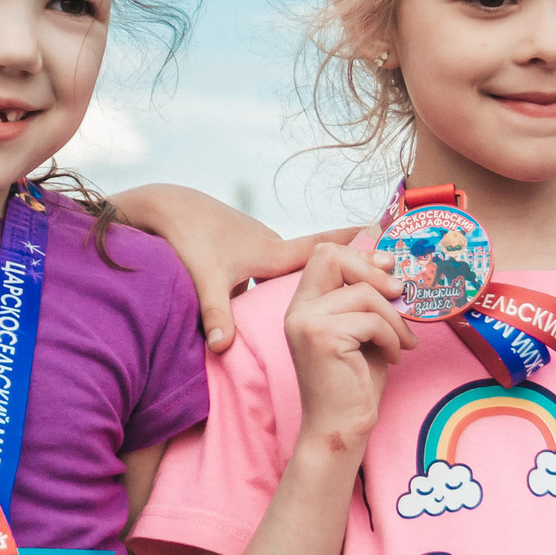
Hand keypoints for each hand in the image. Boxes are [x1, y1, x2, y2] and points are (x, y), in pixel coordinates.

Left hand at [107, 181, 375, 350]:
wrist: (164, 206)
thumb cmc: (187, 238)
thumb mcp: (205, 277)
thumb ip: (216, 313)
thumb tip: (221, 347)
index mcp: (273, 253)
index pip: (328, 247)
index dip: (359, 243)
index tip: (390, 234)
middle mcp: (272, 245)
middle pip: (323, 258)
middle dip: (353, 265)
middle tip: (388, 268)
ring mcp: (258, 243)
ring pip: (300, 263)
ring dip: (322, 271)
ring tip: (351, 285)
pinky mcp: (243, 248)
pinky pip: (276, 266)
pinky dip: (291, 275)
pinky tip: (290, 293)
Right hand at [283, 241, 412, 459]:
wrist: (340, 427)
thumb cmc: (353, 383)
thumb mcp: (362, 331)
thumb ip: (366, 300)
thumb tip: (391, 264)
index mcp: (304, 305)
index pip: (325, 254)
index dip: (360, 255)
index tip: (389, 269)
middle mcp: (297, 309)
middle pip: (332, 256)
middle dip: (373, 271)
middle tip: (399, 295)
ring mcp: (306, 322)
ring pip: (363, 293)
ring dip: (393, 318)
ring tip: (401, 343)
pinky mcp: (322, 338)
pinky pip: (371, 320)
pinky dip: (392, 337)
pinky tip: (394, 356)